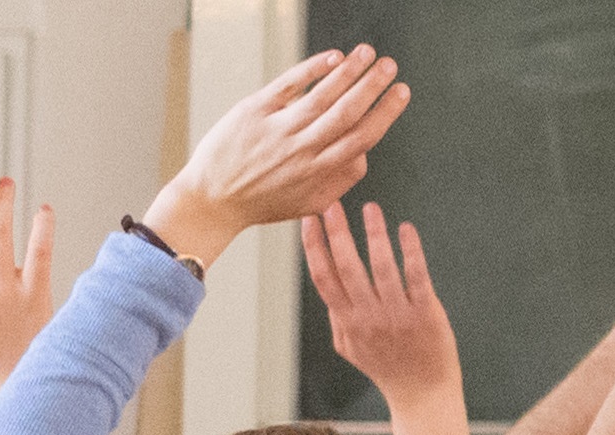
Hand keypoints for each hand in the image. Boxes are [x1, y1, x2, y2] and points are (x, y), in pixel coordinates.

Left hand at [144, 45, 412, 262]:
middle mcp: (302, 149)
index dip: (386, 112)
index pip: (362, 136)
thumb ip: (342, 179)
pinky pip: (287, 86)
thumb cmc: (264, 201)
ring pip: (321, 96)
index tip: (402, 92)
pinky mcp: (253, 112)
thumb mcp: (310, 202)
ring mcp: (277, 129)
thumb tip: (365, 153)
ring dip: (348, 72)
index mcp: (320, 170)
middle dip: (373, 86)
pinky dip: (311, 70)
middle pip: (346, 112)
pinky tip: (332, 58)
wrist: (212, 200)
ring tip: (367, 53)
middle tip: (391, 65)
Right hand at [303, 202, 460, 400]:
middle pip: (345, 267)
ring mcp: (397, 314)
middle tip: (331, 203)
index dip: (313, 247)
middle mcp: (368, 316)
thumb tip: (328, 291)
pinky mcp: (426, 313)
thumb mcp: (351, 348)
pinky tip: (406, 229)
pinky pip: (416, 276)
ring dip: (373, 234)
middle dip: (336, 233)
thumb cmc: (388, 368)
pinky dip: (410, 250)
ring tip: (370, 208)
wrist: (424, 395)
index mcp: (347, 321)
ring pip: (380, 267)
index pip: (323, 278)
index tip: (308, 219)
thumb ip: (337, 319)